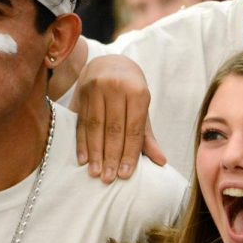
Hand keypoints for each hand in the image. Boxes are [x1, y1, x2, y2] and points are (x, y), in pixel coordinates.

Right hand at [73, 56, 166, 183]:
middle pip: (113, 129)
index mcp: (137, 91)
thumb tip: (161, 162)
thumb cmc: (131, 90)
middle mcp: (116, 88)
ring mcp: (96, 89)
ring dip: (94, 153)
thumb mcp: (142, 109)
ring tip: (95, 173)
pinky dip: (81, 142)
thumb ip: (147, 136)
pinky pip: (81, 121)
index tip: (125, 174)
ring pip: (95, 126)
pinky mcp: (81, 93)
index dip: (129, 153)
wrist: (109, 63)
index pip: (133, 128)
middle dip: (111, 156)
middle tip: (109, 179)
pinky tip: (82, 159)